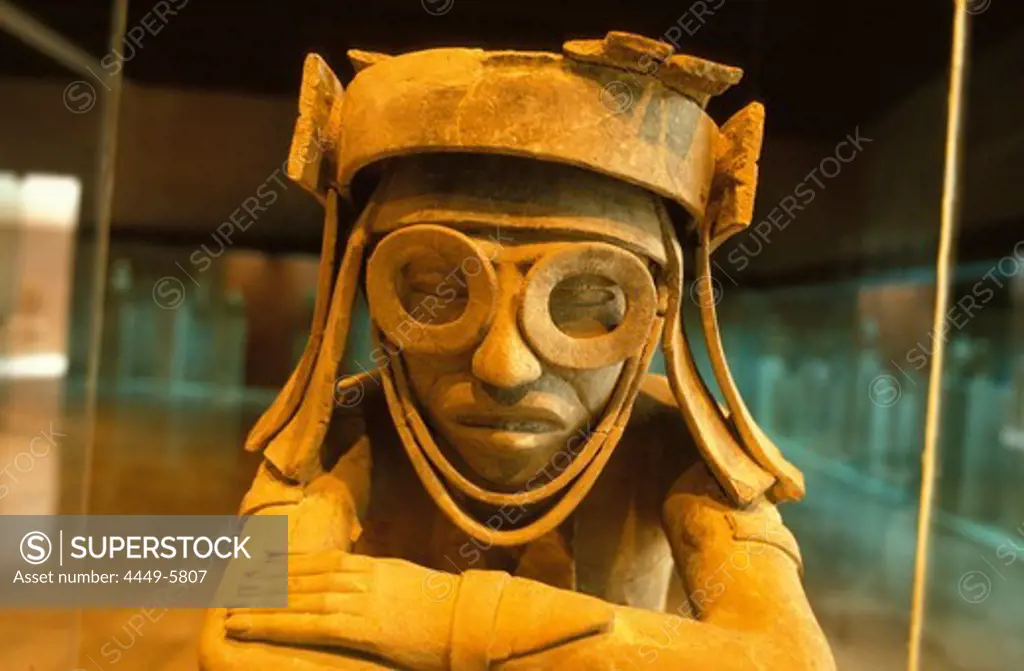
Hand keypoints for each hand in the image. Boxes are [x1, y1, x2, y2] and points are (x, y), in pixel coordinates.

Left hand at [225, 551, 458, 670]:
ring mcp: (360, 600)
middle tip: (231, 584)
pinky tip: (247, 624)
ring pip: (298, 597)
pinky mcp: (360, 626)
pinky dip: (273, 623)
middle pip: (302, 575)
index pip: (321, 560)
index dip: (287, 563)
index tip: (260, 564)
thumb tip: (371, 585)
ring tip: (229, 606)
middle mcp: (362, 578)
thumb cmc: (449, 611)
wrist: (471, 620)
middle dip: (265, 581)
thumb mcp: (413, 586)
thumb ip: (386, 583)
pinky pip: (307, 623)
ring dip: (260, 601)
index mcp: (375, 567)